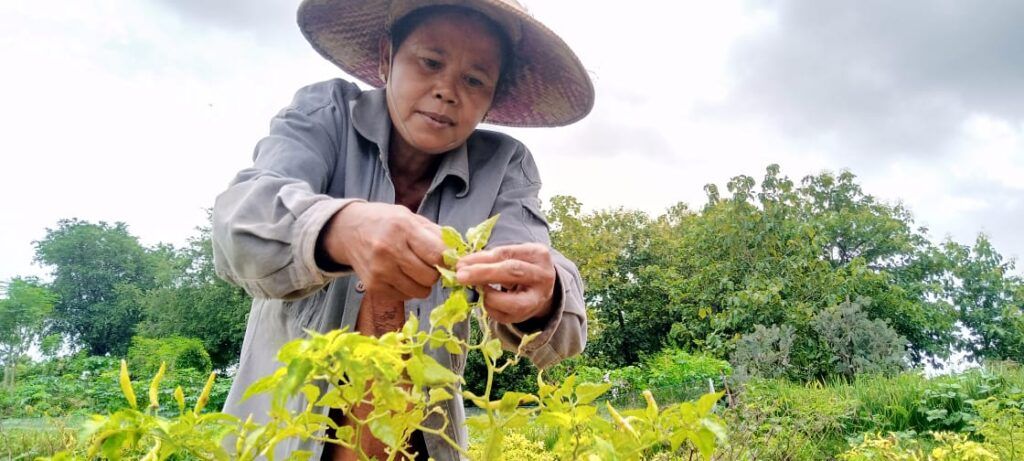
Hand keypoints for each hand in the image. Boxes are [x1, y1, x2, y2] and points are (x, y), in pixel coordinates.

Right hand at [320, 202, 445, 302]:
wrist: (348, 231)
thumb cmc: (386, 222)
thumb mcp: (410, 217)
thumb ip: (435, 234)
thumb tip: (458, 255)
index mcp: (403, 228)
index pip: (436, 254)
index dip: (447, 259)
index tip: (446, 258)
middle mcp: (389, 251)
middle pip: (430, 277)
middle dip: (435, 272)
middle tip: (429, 264)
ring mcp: (380, 271)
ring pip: (420, 291)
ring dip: (423, 283)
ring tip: (415, 269)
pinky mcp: (374, 287)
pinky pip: (405, 296)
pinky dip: (408, 288)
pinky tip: (401, 275)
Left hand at [455, 243, 555, 323]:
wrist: (538, 288)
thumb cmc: (519, 267)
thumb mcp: (510, 257)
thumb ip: (490, 258)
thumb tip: (462, 265)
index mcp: (538, 254)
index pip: (506, 254)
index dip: (481, 258)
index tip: (462, 263)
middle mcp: (543, 276)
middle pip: (512, 272)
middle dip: (483, 274)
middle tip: (461, 276)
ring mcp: (538, 299)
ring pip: (513, 302)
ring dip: (489, 296)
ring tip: (479, 289)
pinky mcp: (527, 315)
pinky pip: (504, 315)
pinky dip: (490, 307)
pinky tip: (487, 299)